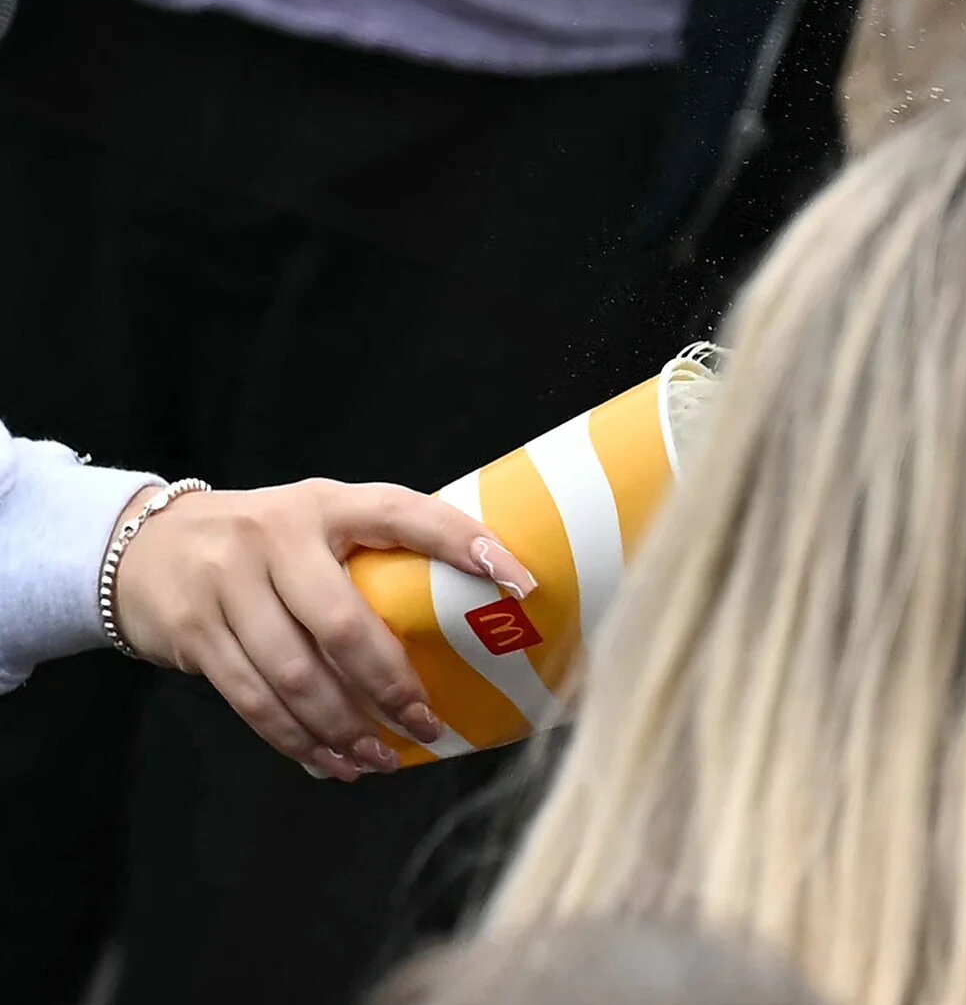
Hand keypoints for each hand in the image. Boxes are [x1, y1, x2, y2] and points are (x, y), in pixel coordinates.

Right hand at [111, 480, 538, 781]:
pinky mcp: (196, 633)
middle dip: (391, 685)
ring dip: (345, 727)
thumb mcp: (316, 521)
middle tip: (428, 723)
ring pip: (296, 675)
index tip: (520, 581)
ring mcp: (228, 586)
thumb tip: (469, 599)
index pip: (402, 513)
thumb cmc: (263, 539)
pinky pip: (253, 701)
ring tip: (383, 756)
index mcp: (325, 504)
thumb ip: (372, 551)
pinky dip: (297, 740)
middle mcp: (275, 539)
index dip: (462, 542)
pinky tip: (333, 761)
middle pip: (343, 624)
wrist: (144, 545)